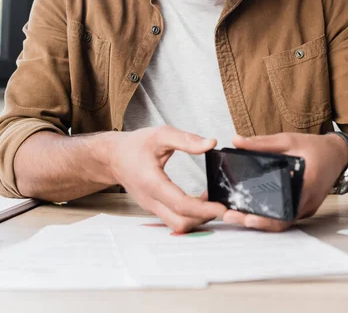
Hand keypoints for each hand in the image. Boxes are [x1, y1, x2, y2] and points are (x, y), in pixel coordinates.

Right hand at [110, 125, 225, 232]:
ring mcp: (151, 207)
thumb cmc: (135, 145)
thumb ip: (186, 140)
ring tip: (212, 202)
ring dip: (197, 218)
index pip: (180, 204)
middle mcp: (150, 200)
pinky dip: (189, 215)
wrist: (113, 156)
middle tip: (221, 206)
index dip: (204, 209)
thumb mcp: (161, 134)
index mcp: (152, 182)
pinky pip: (173, 219)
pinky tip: (200, 201)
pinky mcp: (153, 208)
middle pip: (180, 222)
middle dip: (204, 218)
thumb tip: (210, 144)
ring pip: (177, 224)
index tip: (222, 207)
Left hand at [222, 132, 347, 231]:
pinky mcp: (305, 209)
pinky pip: (287, 217)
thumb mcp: (288, 140)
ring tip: (237, 216)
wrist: (339, 155)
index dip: (266, 217)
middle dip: (256, 222)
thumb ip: (262, 143)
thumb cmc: (316, 147)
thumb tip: (237, 141)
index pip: (285, 208)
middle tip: (232, 217)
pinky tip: (253, 211)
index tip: (247, 216)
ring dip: (261, 222)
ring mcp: (308, 208)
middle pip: (281, 221)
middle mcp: (308, 201)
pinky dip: (270, 217)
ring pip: (283, 222)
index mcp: (306, 184)